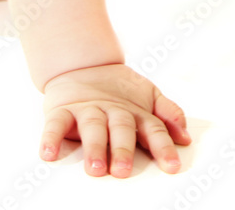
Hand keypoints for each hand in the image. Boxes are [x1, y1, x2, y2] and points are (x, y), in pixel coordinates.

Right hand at [40, 63, 190, 176]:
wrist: (82, 63)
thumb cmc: (118, 91)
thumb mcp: (147, 98)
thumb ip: (167, 114)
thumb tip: (186, 136)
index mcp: (135, 111)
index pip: (153, 128)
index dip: (163, 146)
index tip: (172, 166)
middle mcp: (113, 110)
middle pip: (121, 129)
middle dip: (123, 149)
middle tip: (124, 170)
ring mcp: (88, 109)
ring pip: (92, 128)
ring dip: (94, 147)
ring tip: (95, 167)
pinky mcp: (63, 109)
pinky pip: (55, 124)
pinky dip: (51, 138)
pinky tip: (48, 153)